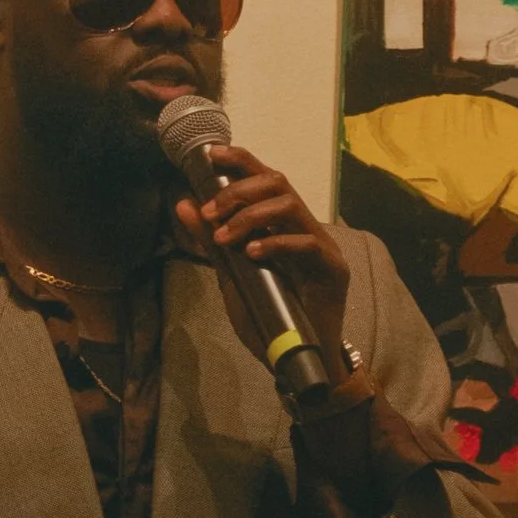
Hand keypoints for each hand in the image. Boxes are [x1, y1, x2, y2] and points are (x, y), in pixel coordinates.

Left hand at [172, 144, 353, 381]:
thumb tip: (184, 204)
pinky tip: (252, 254)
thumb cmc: (268, 318)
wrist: (296, 360)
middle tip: (211, 211)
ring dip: (251, 215)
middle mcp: (302, 227)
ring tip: (225, 237)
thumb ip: (211, 241)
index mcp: (279, 225)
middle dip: (239, 190)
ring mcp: (320, 246)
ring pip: (289, 205)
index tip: (211, 156)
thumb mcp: (231, 275)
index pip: (263, 179)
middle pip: (277, 182)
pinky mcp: (332, 269)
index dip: (240, 161)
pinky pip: (305, 243)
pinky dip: (274, 243)